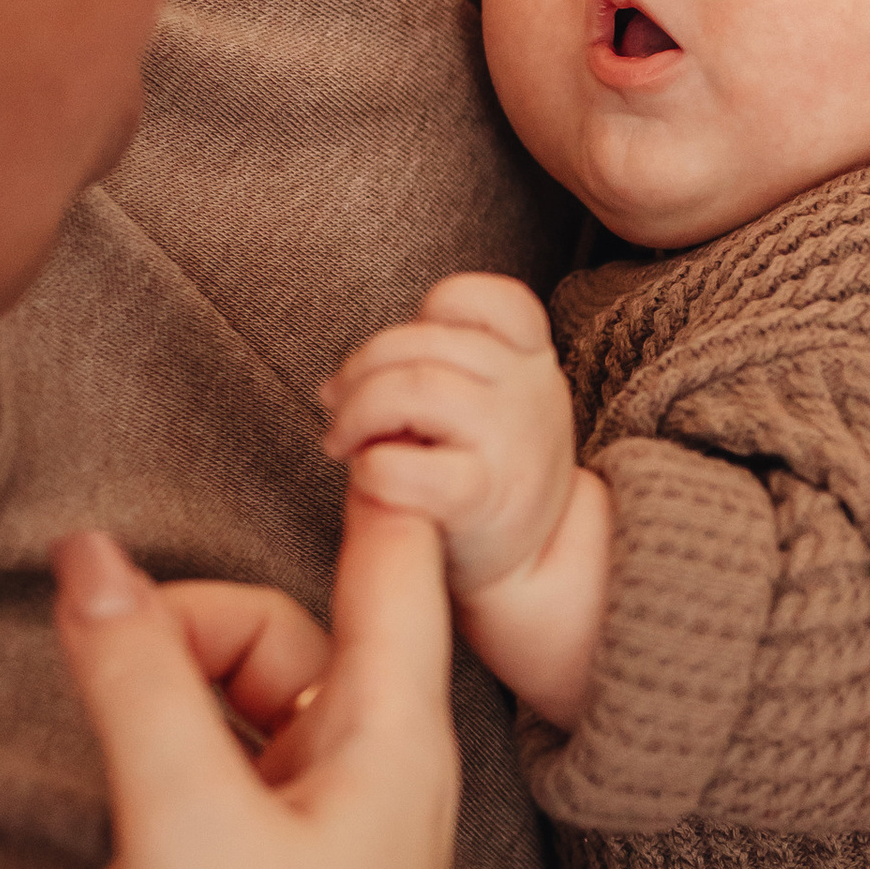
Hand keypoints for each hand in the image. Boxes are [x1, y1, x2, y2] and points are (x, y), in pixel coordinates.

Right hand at [53, 502, 458, 868]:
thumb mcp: (181, 825)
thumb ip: (133, 682)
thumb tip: (91, 558)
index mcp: (391, 742)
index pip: (389, 565)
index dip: (369, 475)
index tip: (356, 388)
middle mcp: (376, 786)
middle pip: (275, 645)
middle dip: (183, 660)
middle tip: (115, 715)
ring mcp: (330, 855)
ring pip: (226, 736)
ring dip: (157, 773)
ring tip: (146, 862)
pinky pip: (203, 824)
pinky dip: (156, 854)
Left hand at [319, 276, 577, 596]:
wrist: (533, 570)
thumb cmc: (489, 475)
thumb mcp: (491, 405)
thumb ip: (440, 368)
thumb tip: (340, 382)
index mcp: (531, 358)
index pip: (489, 298)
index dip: (434, 311)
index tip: (406, 354)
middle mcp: (529, 391)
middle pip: (423, 342)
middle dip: (361, 368)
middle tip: (337, 404)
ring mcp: (509, 442)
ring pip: (410, 388)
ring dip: (355, 412)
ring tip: (340, 440)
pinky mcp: (480, 498)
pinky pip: (400, 463)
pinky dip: (367, 467)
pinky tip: (365, 478)